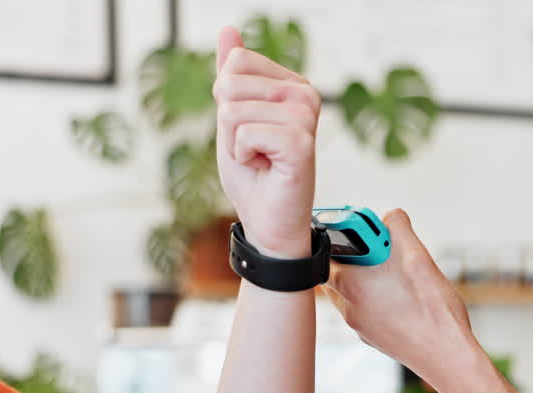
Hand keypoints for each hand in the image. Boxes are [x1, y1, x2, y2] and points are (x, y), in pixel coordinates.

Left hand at [214, 27, 319, 257]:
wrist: (268, 220)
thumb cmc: (254, 174)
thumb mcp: (233, 117)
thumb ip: (232, 75)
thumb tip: (228, 31)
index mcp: (291, 84)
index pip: (236, 63)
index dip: (227, 101)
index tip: (248, 131)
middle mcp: (304, 94)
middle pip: (231, 83)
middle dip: (229, 124)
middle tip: (253, 149)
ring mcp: (305, 116)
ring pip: (233, 110)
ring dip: (236, 143)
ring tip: (260, 159)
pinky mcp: (300, 141)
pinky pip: (244, 133)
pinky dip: (243, 156)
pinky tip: (266, 167)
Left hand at [326, 210, 490, 392]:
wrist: (448, 359)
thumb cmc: (435, 313)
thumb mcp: (420, 259)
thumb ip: (399, 229)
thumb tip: (391, 217)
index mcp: (351, 283)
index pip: (329, 247)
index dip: (344, 232)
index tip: (361, 227)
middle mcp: (348, 306)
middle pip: (336, 270)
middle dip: (355, 255)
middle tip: (380, 248)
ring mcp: (358, 324)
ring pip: (349, 291)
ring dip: (365, 277)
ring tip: (394, 273)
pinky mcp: (371, 336)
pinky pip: (363, 309)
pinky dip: (375, 297)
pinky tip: (401, 297)